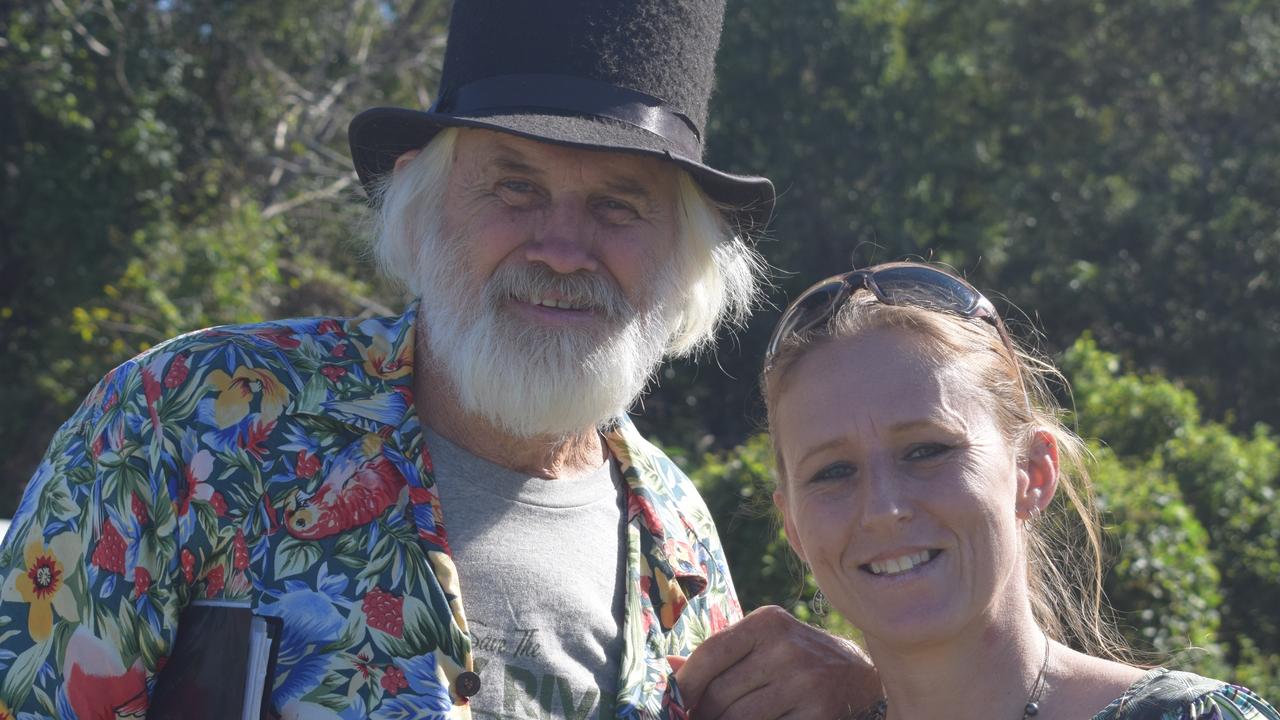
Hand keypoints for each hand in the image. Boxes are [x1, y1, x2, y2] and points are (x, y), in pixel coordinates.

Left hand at [671, 606, 881, 719]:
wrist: (860, 676)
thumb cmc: (797, 657)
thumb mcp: (761, 642)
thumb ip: (719, 654)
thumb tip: (668, 667)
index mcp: (767, 623)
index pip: (711, 653)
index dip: (684, 684)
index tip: (671, 703)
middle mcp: (787, 649)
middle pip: (721, 694)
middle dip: (701, 714)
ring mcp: (805, 684)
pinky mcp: (818, 714)